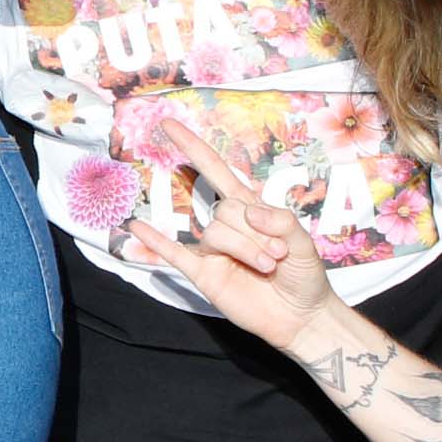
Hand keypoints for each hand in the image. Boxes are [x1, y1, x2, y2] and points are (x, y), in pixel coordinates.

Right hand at [113, 104, 333, 351]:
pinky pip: (174, 254)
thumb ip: (281, 221)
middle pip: (225, 209)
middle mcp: (227, 225)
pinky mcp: (204, 275)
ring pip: (214, 233)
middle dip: (254, 231)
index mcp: (250, 208)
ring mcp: (213, 250)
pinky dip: (154, 242)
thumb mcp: (304, 243)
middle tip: (278, 255)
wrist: (301, 318)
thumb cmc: (305, 276)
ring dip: (244, 248)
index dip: (193, 147)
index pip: (216, 170)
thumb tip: (250, 213)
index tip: (168, 124)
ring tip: (268, 267)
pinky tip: (137, 228)